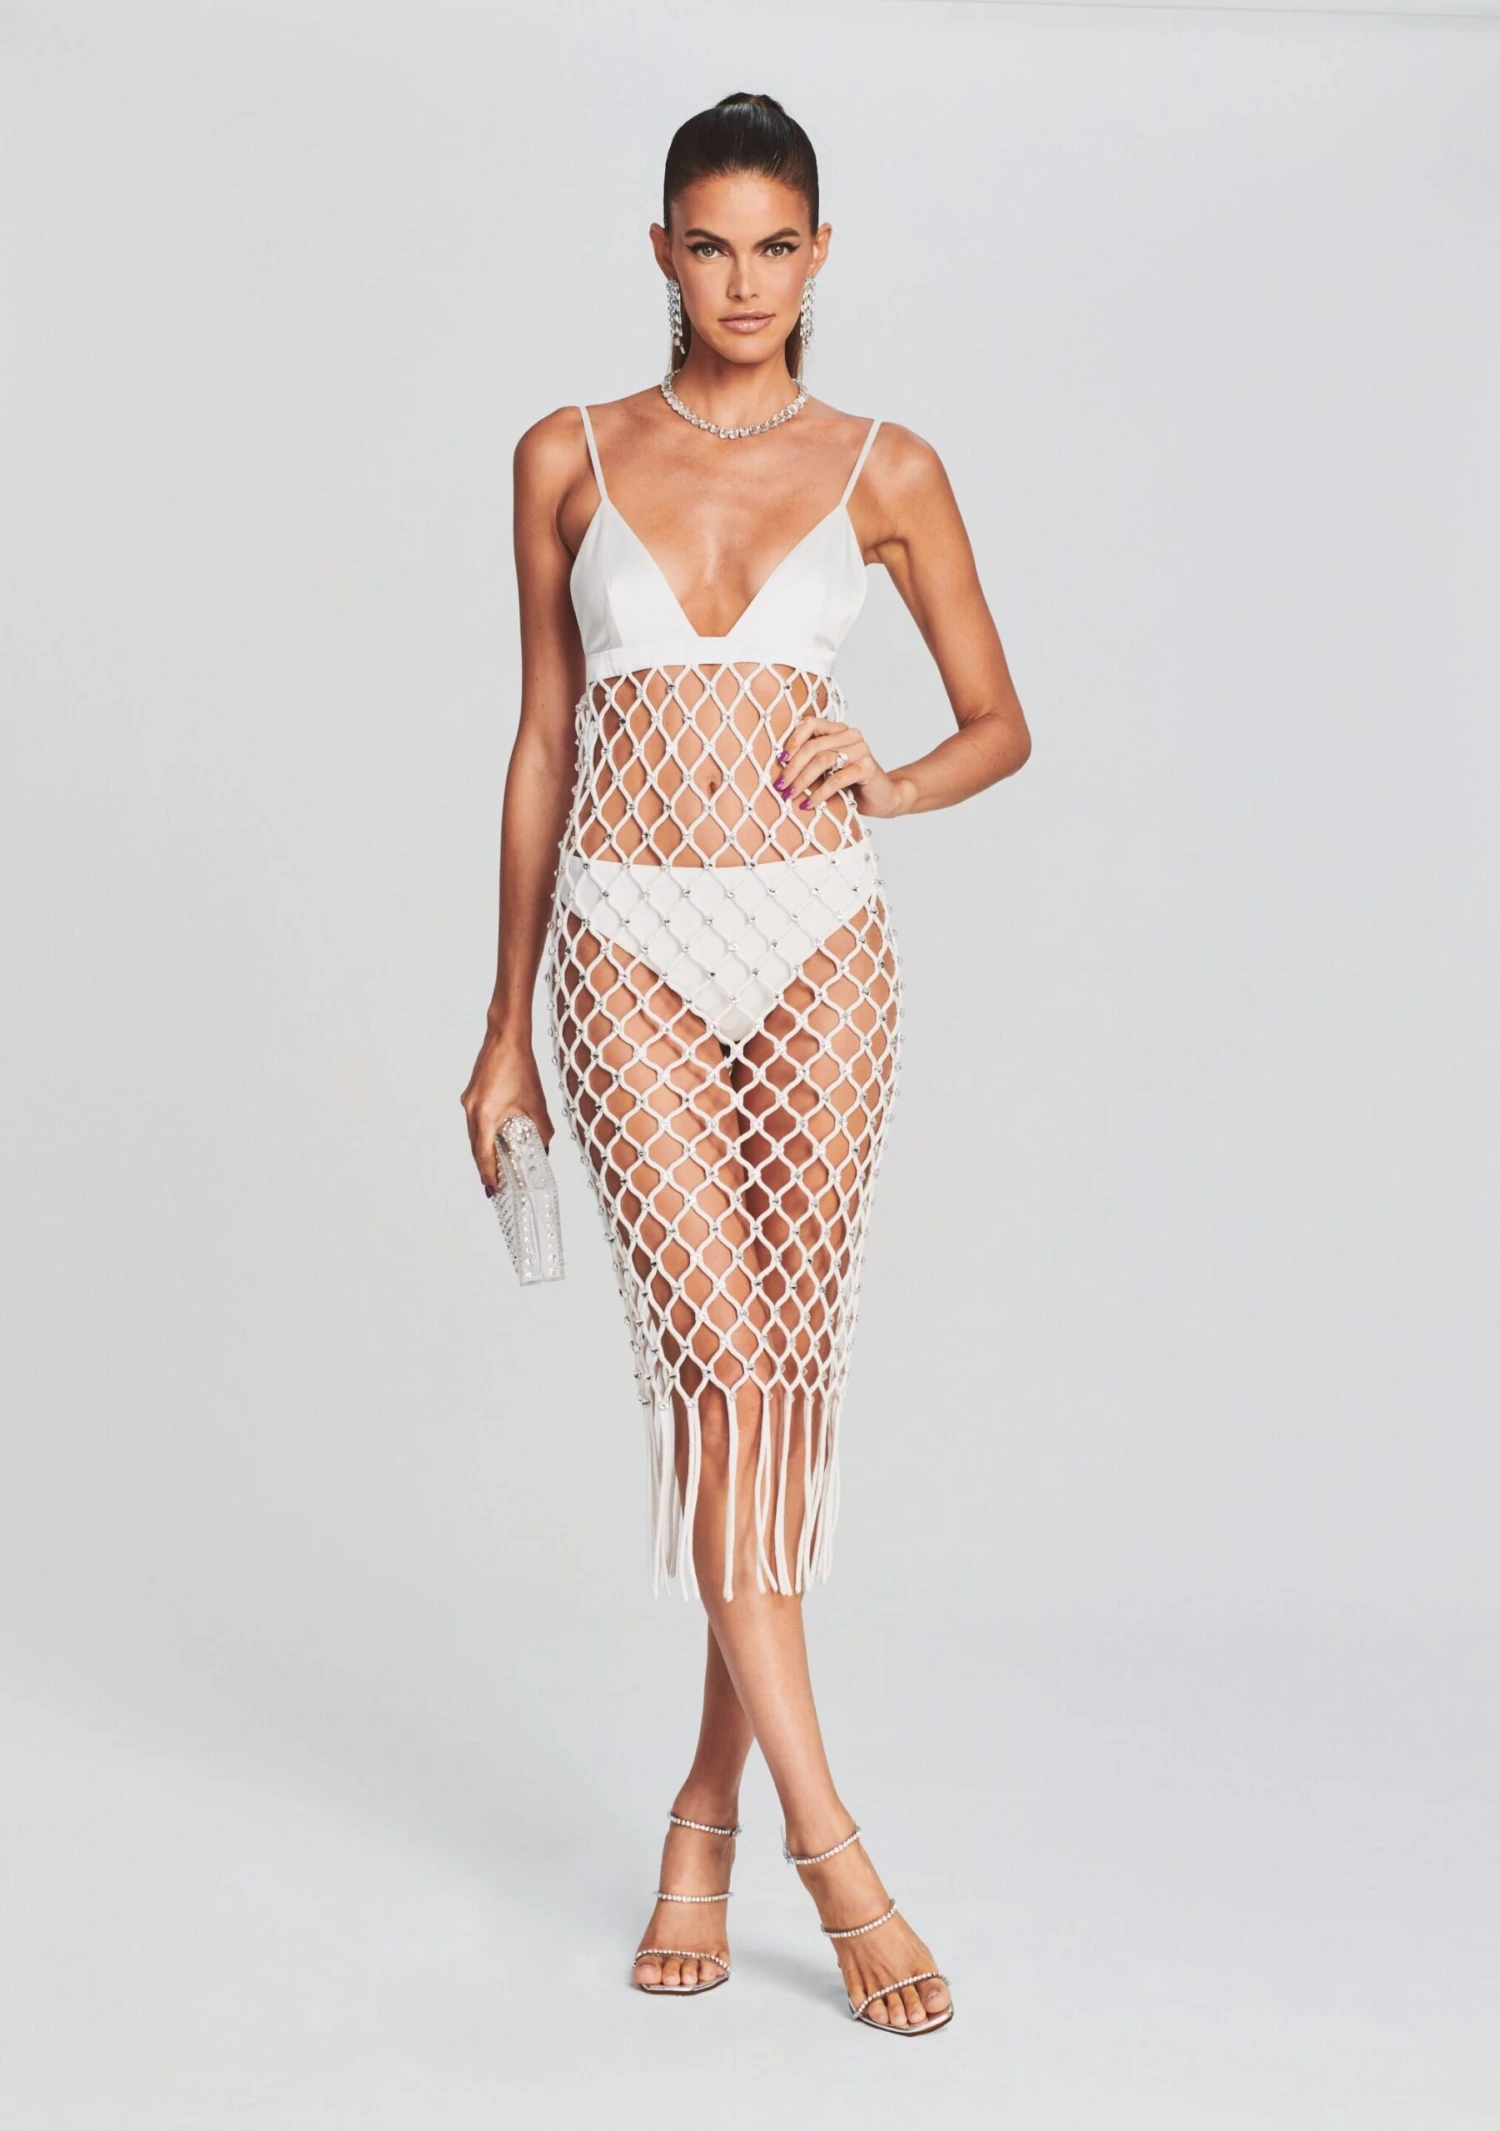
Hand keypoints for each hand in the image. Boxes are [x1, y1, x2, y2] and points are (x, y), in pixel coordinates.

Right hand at [460, 1031, 554, 1193]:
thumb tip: (544, 1148)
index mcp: (485, 1115)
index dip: (488, 1174)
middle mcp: (472, 1110)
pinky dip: (483, 1134)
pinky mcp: (472, 1094)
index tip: (493, 1189)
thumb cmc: (520, 1066)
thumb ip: (541, 1129)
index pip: (484, 1154)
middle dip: (485, 1167)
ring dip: (483, 1151)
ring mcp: (469, 1101)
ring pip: (474, 1135)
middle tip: (494, 1185)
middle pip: (476, 1148)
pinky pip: (475, 1121)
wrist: (505, 1037)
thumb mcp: (535, 1103)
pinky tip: (494, 1139)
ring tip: (494, 1167)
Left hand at [774, 714, 912, 820]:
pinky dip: (820, 793)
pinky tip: (809, 804)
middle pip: (813, 746)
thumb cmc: (850, 785)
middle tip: (780, 786)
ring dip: (802, 781)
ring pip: (823, 760)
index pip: (810, 723)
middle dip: (793, 768)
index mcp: (838, 730)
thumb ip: (810, 762)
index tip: (780, 760)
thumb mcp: (827, 770)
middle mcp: (850, 735)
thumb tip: (778, 769)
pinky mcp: (867, 767)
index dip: (793, 740)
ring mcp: (861, 749)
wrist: (883, 798)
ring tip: (790, 796)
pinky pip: (837, 779)